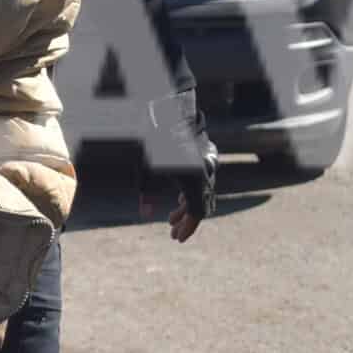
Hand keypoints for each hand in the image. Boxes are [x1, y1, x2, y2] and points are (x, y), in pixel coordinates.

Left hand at [137, 106, 214, 244]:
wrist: (168, 112)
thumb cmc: (152, 141)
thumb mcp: (145, 169)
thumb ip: (145, 193)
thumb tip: (144, 214)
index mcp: (193, 180)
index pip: (197, 213)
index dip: (188, 228)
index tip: (177, 239)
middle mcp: (206, 174)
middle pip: (201, 205)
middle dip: (186, 221)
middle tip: (172, 232)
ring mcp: (209, 164)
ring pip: (203, 193)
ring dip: (187, 207)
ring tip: (171, 218)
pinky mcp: (208, 156)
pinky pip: (204, 180)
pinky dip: (193, 192)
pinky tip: (179, 199)